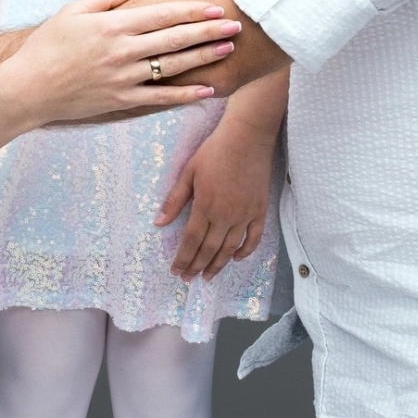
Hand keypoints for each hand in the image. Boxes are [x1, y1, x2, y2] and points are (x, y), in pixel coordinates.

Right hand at [17, 0, 237, 121]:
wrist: (28, 88)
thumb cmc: (47, 46)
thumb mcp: (72, 11)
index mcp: (113, 26)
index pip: (162, 15)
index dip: (192, 11)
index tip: (215, 8)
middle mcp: (123, 52)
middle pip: (175, 39)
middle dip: (208, 31)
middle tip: (236, 25)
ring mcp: (124, 78)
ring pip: (174, 67)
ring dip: (204, 57)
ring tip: (227, 49)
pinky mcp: (122, 100)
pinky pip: (160, 98)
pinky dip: (185, 95)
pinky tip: (206, 89)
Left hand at [158, 113, 278, 280]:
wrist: (247, 138)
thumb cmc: (214, 152)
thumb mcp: (188, 172)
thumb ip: (175, 200)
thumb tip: (159, 223)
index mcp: (205, 207)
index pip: (191, 241)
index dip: (183, 259)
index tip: (177, 271)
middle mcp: (225, 216)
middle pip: (209, 249)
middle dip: (197, 266)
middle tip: (188, 279)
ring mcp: (244, 215)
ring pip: (230, 249)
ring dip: (218, 265)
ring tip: (208, 277)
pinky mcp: (259, 211)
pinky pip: (253, 238)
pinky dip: (245, 251)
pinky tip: (236, 259)